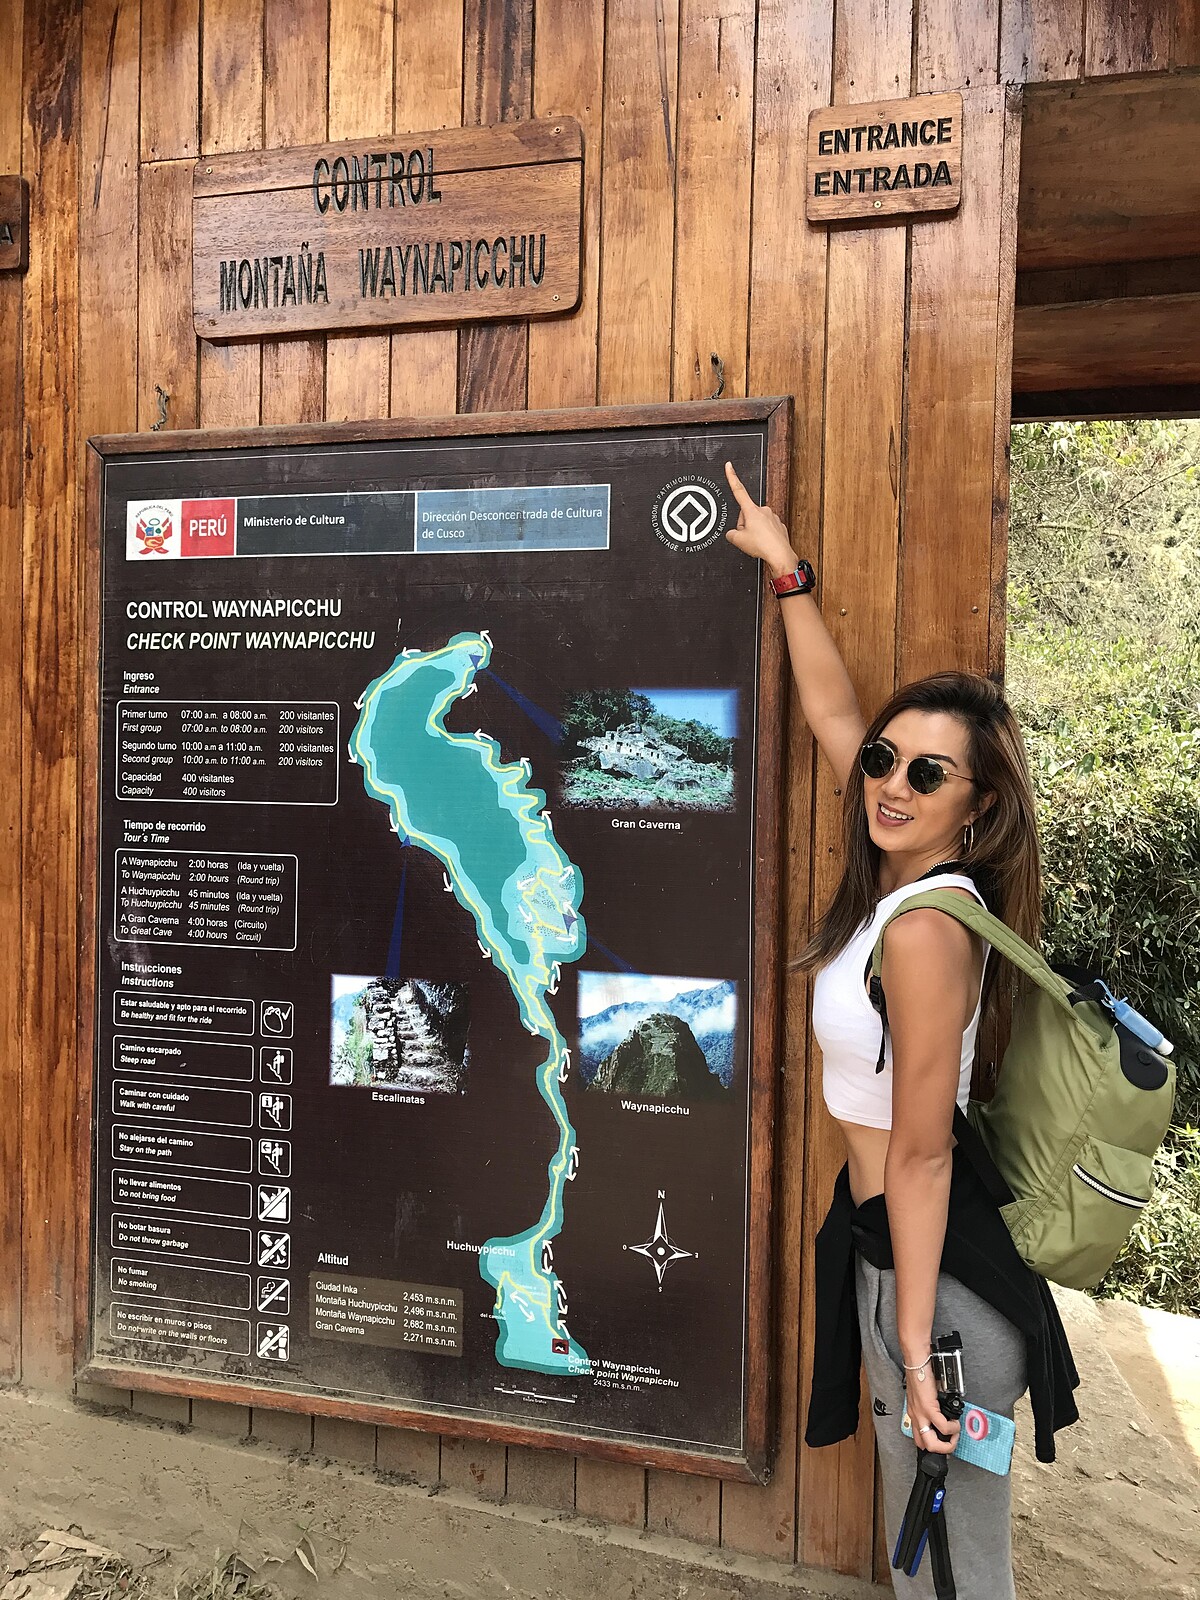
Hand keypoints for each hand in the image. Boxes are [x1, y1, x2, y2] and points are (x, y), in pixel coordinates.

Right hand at [723, 462, 797, 578]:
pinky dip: (763, 535)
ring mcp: (772, 517)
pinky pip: (765, 528)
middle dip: (744, 525)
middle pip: (746, 514)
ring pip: (756, 522)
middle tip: (748, 537)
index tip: (729, 466)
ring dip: (754, 531)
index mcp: (751, 510)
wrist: (780, 554)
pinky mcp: (778, 525)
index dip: (732, 477)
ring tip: (757, 542)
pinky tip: (764, 543)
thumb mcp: (738, 540)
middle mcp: (763, 510)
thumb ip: (731, 534)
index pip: (738, 490)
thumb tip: (733, 533)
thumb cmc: (762, 546)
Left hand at [905, 1367, 960, 1456]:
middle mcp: (916, 1416)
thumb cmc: (921, 1373)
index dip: (932, 1445)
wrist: (917, 1361)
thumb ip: (932, 1405)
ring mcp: (921, 1413)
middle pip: (924, 1446)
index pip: (919, 1439)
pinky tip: (955, 1422)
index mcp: (915, 1414)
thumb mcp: (924, 1395)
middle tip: (951, 1441)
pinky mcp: (928, 1407)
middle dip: (941, 1449)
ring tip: (954, 1434)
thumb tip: (945, 1411)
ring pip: (931, 1444)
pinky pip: (943, 1426)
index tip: (943, 1443)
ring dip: (947, 1444)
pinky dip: (952, 1428)